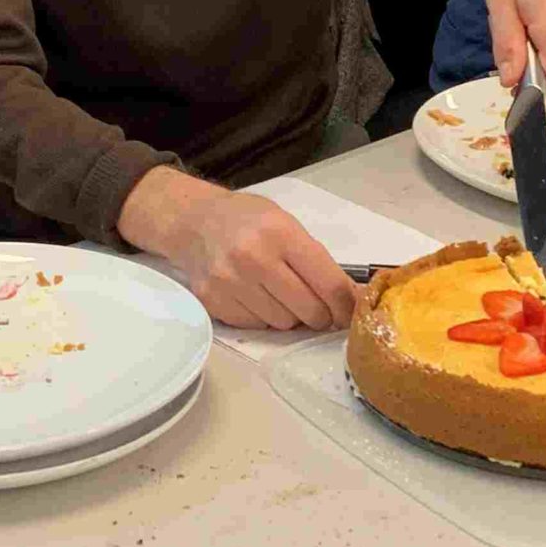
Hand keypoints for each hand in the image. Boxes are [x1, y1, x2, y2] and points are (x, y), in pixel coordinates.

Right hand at [117, 168, 355, 330]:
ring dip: (290, 316)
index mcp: (280, 233)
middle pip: (308, 310)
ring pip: (283, 324)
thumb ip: (317, 259)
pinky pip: (256, 326)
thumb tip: (350, 298)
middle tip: (318, 309)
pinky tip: (256, 297)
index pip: (328, 283)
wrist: (195, 221)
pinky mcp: (213, 301)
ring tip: (280, 295)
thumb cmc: (249, 220)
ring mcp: (229, 282)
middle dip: (320, 315)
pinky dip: (263, 318)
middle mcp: (253, 258)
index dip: (345, 305)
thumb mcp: (287, 224)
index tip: (349, 313)